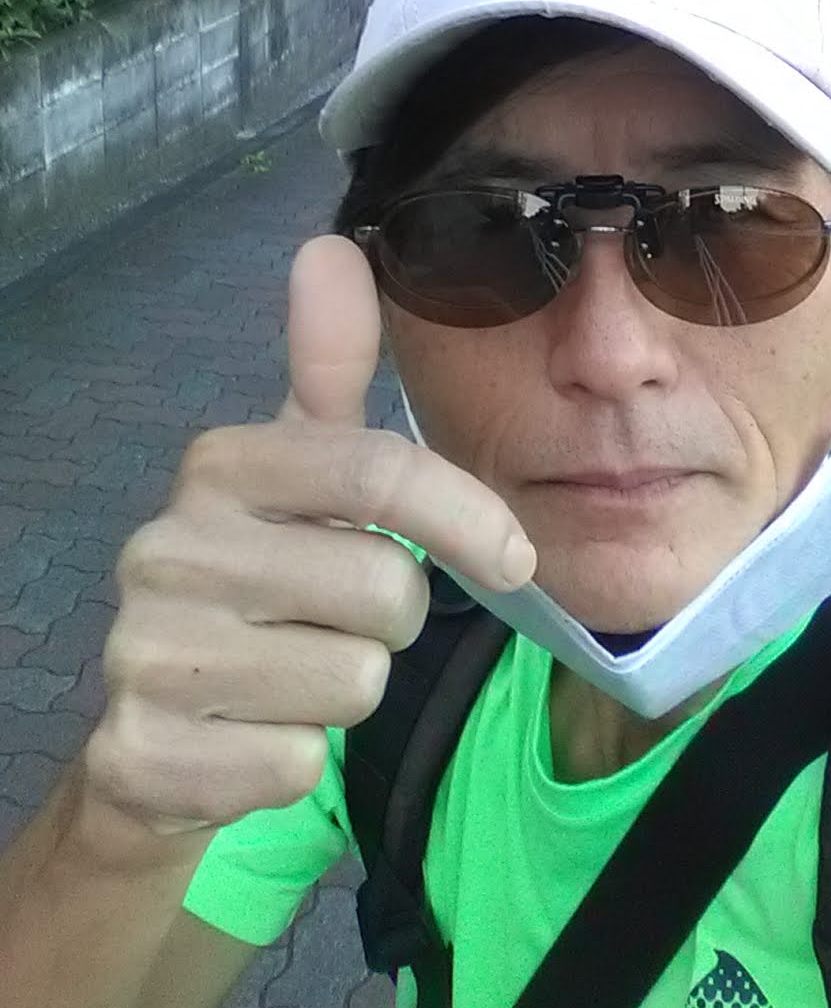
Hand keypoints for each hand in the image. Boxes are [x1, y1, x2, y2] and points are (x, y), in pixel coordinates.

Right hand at [85, 236, 534, 836]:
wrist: (155, 733)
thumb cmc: (263, 577)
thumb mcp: (300, 470)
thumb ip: (328, 365)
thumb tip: (329, 243)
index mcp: (219, 465)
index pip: (379, 470)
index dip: (467, 516)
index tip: (515, 555)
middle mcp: (165, 548)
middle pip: (385, 588)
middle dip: (390, 619)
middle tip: (334, 617)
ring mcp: (141, 654)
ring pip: (353, 682)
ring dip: (346, 691)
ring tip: (291, 670)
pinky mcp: (138, 756)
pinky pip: (298, 764)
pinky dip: (296, 760)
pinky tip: (251, 735)